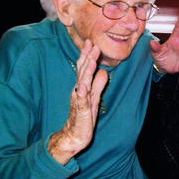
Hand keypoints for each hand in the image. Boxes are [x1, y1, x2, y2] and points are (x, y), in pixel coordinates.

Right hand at [47, 40, 107, 164]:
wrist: (76, 135)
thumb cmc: (84, 116)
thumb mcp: (94, 98)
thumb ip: (98, 85)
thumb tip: (103, 71)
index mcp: (83, 87)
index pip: (85, 68)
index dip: (88, 56)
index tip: (91, 43)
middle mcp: (79, 90)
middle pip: (83, 71)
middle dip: (87, 57)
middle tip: (92, 44)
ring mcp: (79, 100)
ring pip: (82, 82)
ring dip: (87, 70)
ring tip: (91, 59)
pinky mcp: (81, 110)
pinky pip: (81, 100)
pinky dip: (82, 92)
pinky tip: (83, 86)